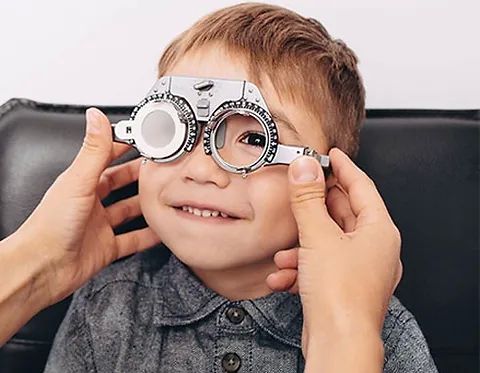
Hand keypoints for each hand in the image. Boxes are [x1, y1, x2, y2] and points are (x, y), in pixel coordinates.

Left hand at [10, 108, 160, 306]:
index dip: (125, 147)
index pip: (107, 157)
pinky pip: (134, 239)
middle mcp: (91, 202)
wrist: (42, 269)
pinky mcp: (107, 247)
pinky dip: (148, 235)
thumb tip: (96, 117)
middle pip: (121, 183)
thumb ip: (93, 150)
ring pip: (129, 209)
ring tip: (166, 194)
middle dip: (141, 174)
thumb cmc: (50, 227)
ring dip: (146, 203)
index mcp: (81, 182)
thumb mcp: (78, 182)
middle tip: (161, 166)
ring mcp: (100, 225)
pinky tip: (160, 230)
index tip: (144, 139)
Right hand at [266, 149, 401, 368]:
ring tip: (285, 253)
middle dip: (314, 208)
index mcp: (379, 231)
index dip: (344, 168)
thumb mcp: (318, 237)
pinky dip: (301, 267)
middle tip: (298, 192)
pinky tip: (283, 275)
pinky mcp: (343, 287)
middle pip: (343, 213)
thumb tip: (305, 167)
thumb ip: (308, 199)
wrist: (338, 345)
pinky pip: (320, 265)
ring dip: (302, 245)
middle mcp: (374, 249)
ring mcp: (359, 269)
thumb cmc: (340, 296)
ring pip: (327, 242)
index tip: (332, 154)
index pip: (362, 187)